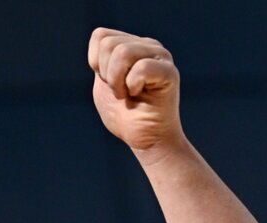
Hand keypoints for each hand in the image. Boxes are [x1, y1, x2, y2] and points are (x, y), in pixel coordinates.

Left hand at [88, 28, 183, 155]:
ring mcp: (160, 56)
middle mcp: (147, 45)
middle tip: (121, 93)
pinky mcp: (169, 72)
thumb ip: (100, 62)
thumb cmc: (125, 117)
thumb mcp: (104, 86)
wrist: (146, 141)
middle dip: (107, 76)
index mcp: (131, 45)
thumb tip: (100, 40)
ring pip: (122, 52)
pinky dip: (133, 86)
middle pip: (109, 45)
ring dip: (118, 82)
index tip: (109, 84)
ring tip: (129, 95)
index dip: (97, 64)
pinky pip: (141, 68)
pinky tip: (140, 95)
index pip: (101, 37)